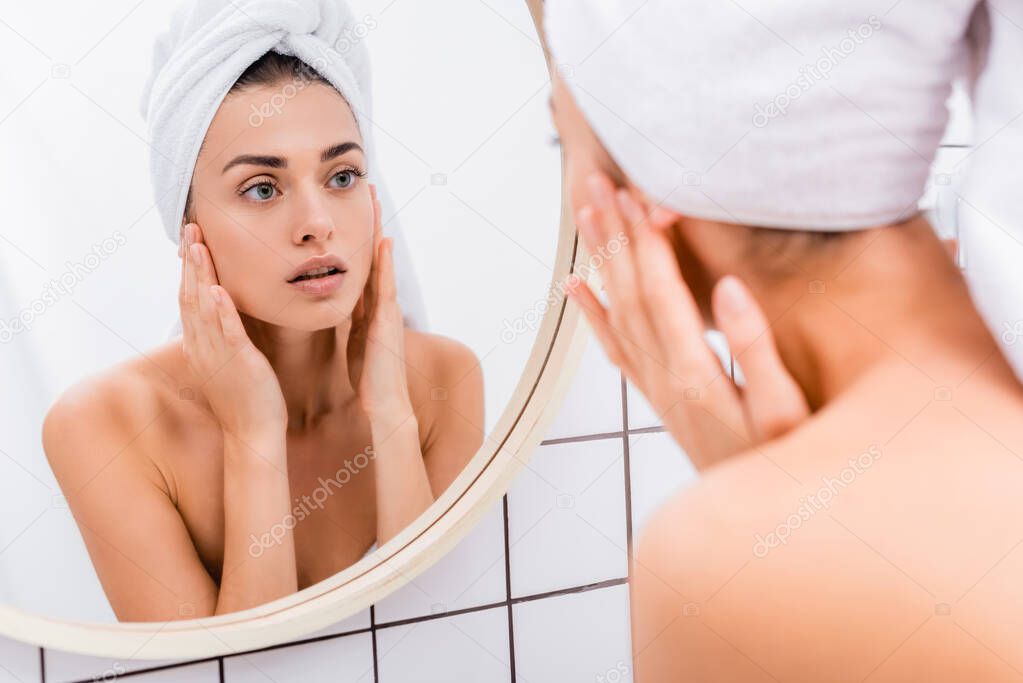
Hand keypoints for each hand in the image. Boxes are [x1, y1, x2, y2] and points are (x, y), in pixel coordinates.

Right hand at [179, 223, 286, 435]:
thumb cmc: (247, 398)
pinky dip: (220, 310)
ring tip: (198, 245)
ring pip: (202, 308)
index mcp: (200, 345)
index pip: (189, 299)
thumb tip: (230, 311)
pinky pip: (226, 332)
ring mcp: (216, 355)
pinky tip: (217, 288)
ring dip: (200, 274)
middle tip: (190, 228)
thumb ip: (227, 335)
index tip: (191, 241)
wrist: (252, 434)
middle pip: (189, 295)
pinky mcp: (237, 363)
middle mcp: (201, 347)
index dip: (189, 269)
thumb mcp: (230, 360)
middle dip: (190, 261)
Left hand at [346, 185, 412, 422]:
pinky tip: (383, 243)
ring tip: (377, 202)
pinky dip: (386, 264)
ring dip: (379, 232)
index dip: (361, 237)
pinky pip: (386, 286)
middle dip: (372, 223)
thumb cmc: (369, 377)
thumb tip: (337, 305)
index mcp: (370, 308)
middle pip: (376, 255)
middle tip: (370, 190)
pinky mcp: (388, 322)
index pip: (364, 265)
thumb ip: (350, 321)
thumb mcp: (354, 341)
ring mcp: (387, 311)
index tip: (356, 209)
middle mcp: (382, 304)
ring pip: (382, 263)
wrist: (386, 403)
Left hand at [564, 172, 809, 467]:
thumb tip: (726, 287)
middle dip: (613, 235)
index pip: (662, 291)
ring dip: (601, 260)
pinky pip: (614, 345)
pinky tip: (575, 285)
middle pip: (630, 292)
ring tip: (585, 215)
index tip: (634, 195)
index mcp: (695, 371)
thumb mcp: (785, 409)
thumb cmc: (783, 461)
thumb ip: (755, 348)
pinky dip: (592, 312)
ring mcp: (654, 384)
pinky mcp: (656, 393)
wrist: (756, 518)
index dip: (647, 241)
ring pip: (616, 310)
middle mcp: (663, 374)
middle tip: (594, 184)